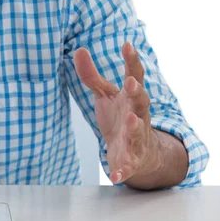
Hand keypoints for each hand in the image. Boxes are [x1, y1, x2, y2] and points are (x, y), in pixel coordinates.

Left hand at [74, 42, 161, 184]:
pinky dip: (122, 170)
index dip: (132, 60)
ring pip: (138, 132)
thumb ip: (92, 76)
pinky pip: (127, 166)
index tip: (128, 44)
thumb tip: (78, 50)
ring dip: (134, 126)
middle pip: (141, 102)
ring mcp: (136, 138)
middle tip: (131, 83)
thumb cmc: (121, 117)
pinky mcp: (131, 160)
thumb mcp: (106, 96)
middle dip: (136, 92)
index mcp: (131, 98)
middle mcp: (138, 115)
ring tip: (129, 120)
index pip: (134, 76)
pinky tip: (115, 175)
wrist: (138, 153)